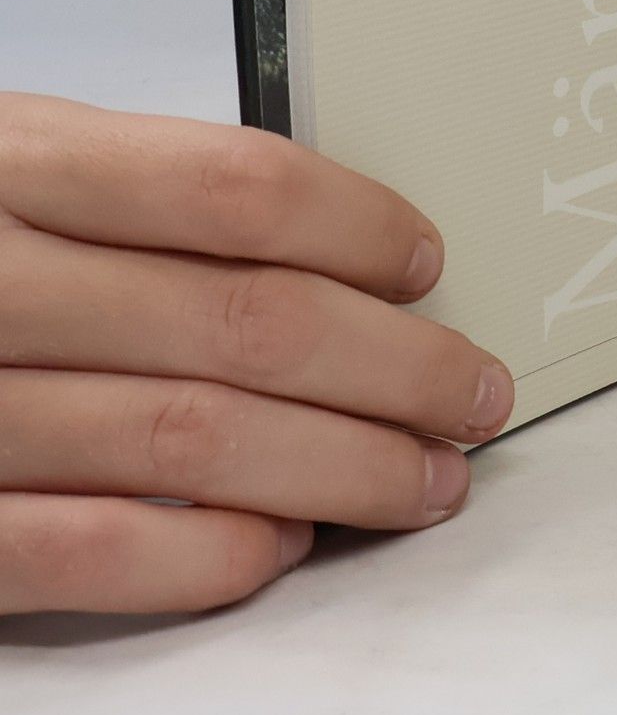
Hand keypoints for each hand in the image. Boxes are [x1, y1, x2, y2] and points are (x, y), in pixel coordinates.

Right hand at [0, 93, 512, 615]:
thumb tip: (323, 244)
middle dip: (393, 367)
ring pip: (193, 439)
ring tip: (421, 479)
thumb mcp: (9, 158)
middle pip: (246, 323)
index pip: (234, 190)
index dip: (359, 227)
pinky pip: (84, 552)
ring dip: (337, 469)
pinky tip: (279, 547)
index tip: (428, 263)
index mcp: (13, 161)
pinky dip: (201, 556)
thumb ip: (138, 193)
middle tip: (472, 392)